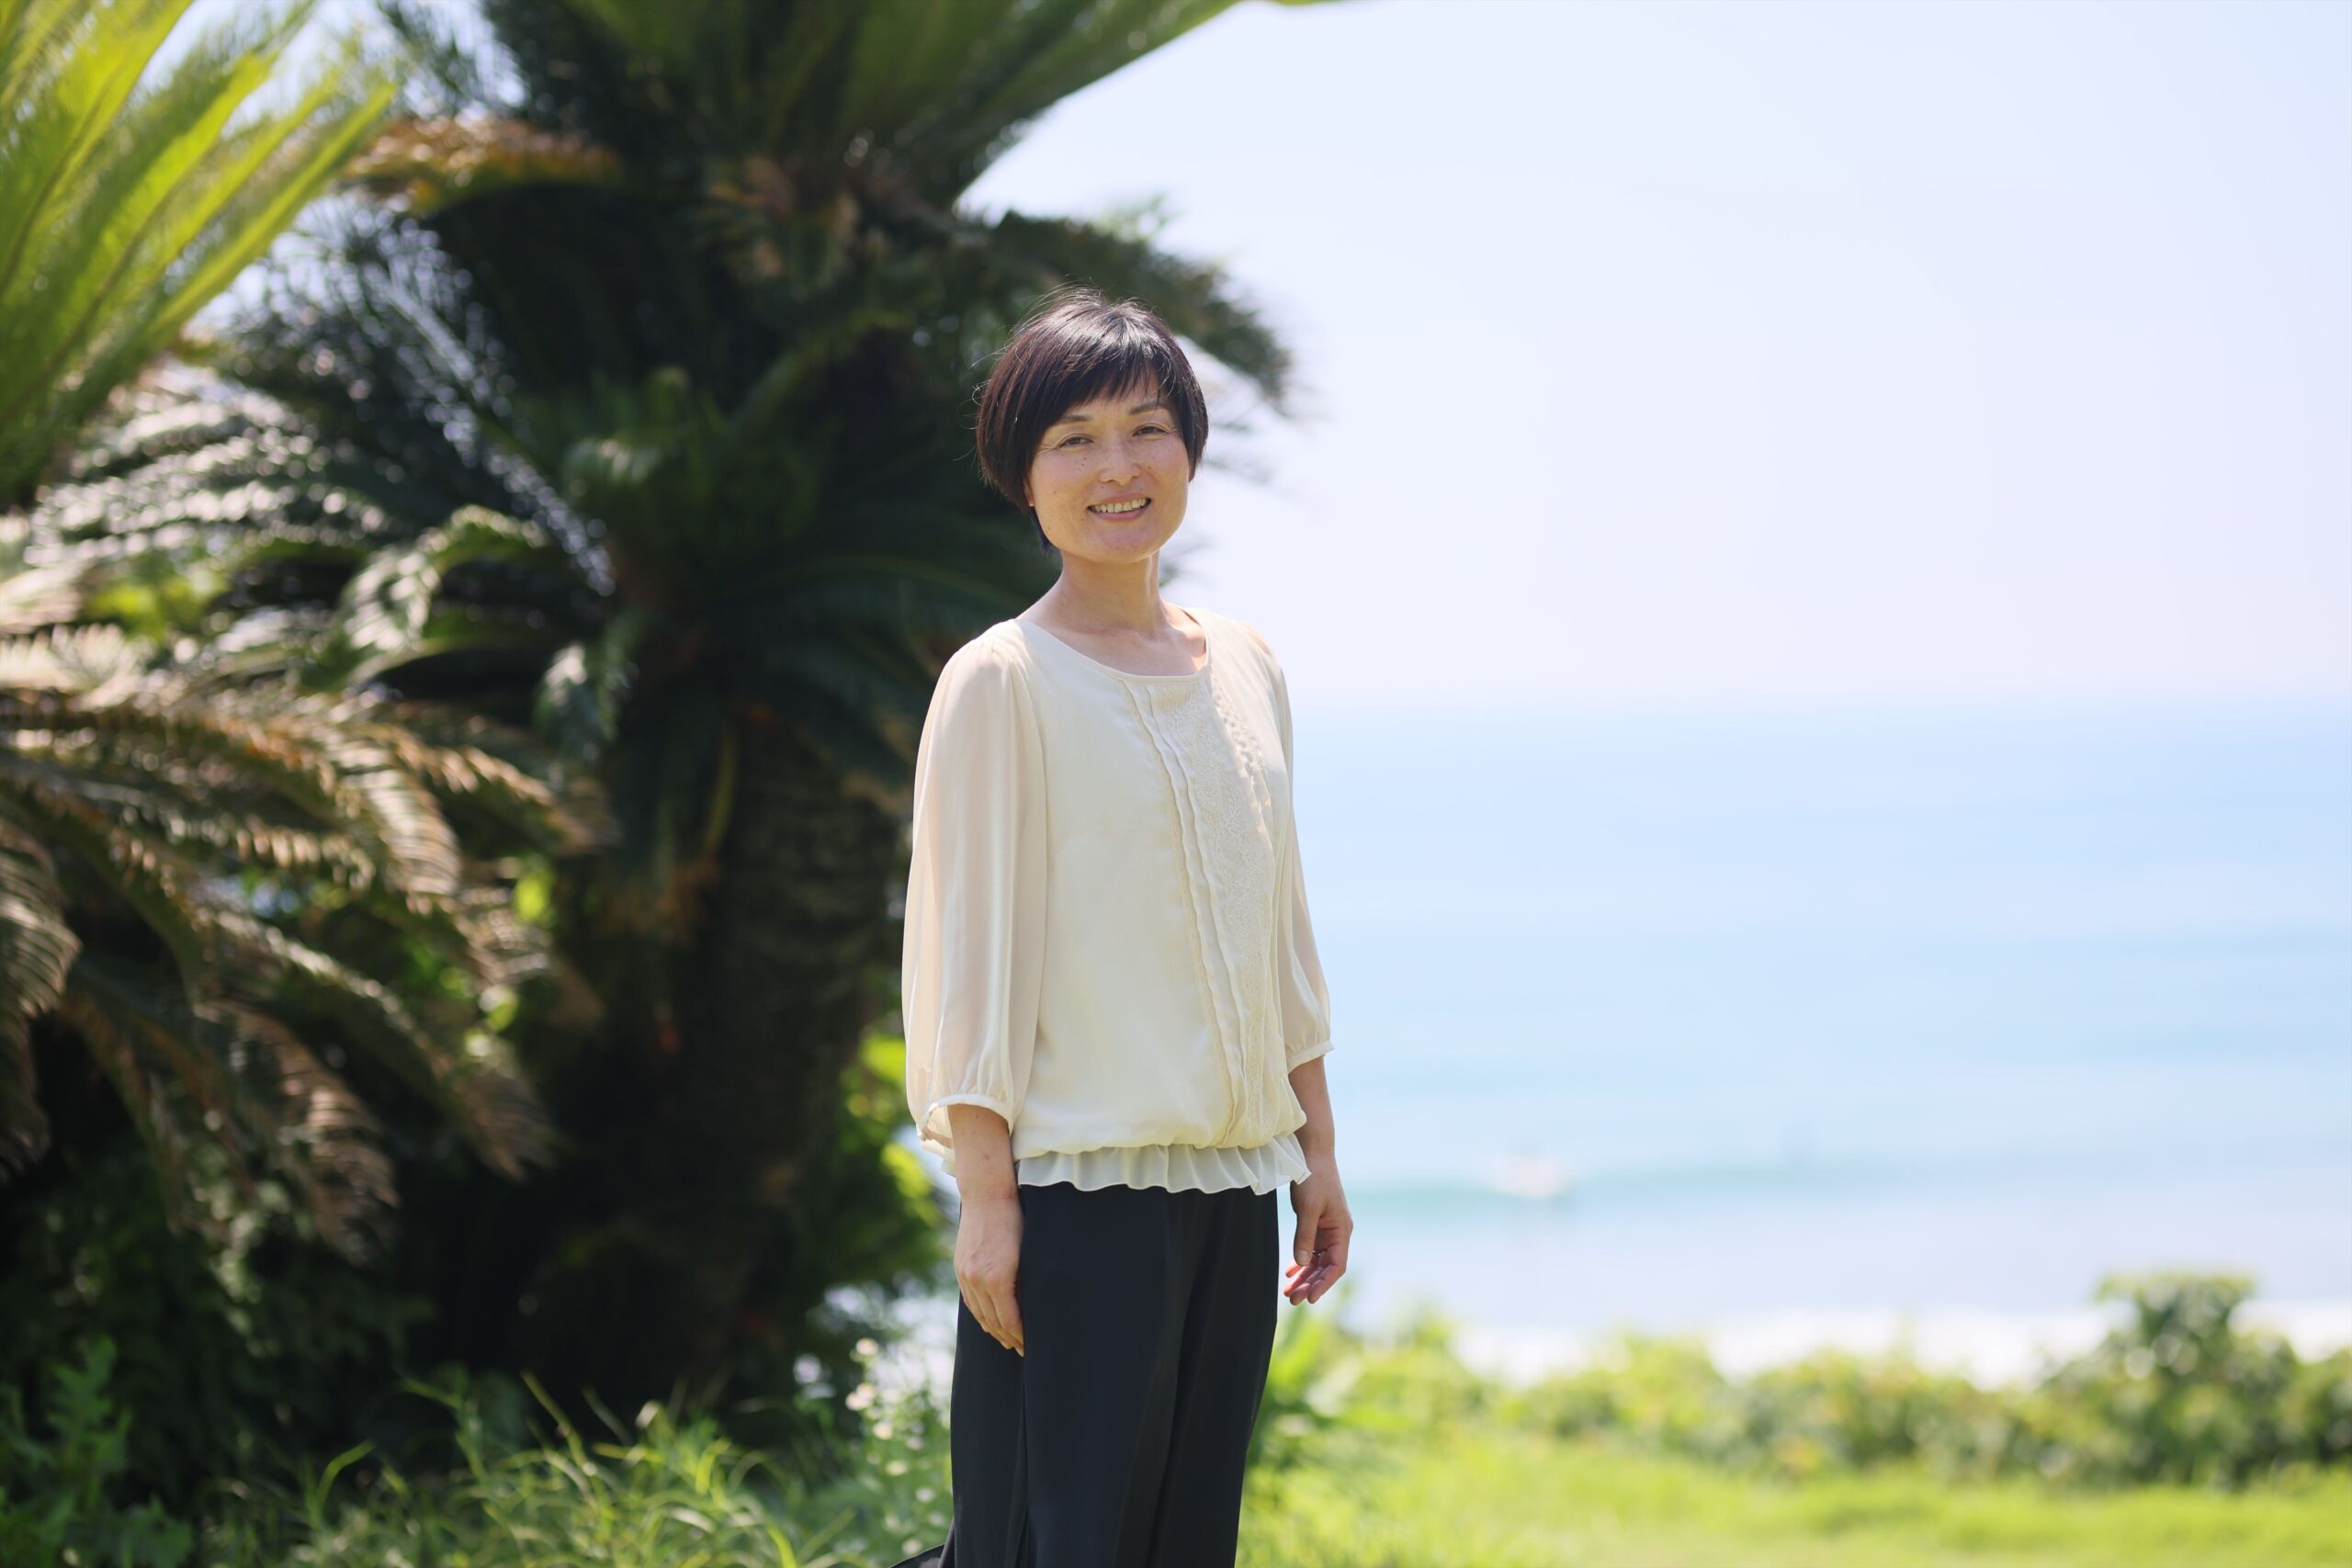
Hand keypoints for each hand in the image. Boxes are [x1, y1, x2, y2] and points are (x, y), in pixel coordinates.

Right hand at [956, 1192, 1024, 1354]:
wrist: (987, 1194)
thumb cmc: (1016, 1219)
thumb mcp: (1028, 1252)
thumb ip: (1026, 1282)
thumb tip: (1032, 1308)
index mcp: (998, 1278)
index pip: (1010, 1320)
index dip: (1021, 1336)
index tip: (1032, 1346)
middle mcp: (978, 1280)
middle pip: (994, 1322)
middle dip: (1009, 1338)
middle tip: (1023, 1350)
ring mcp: (966, 1275)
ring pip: (979, 1314)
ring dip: (994, 1330)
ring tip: (1007, 1341)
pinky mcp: (960, 1268)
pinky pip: (969, 1301)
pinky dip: (980, 1315)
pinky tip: (989, 1321)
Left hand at [1283, 1159, 1350, 1305]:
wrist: (1313, 1153)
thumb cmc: (1313, 1178)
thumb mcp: (1307, 1208)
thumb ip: (1305, 1236)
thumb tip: (1302, 1264)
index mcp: (1342, 1230)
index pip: (1337, 1265)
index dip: (1324, 1284)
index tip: (1311, 1299)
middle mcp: (1338, 1232)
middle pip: (1326, 1267)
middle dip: (1310, 1284)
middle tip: (1292, 1299)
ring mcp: (1328, 1229)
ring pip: (1317, 1260)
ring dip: (1304, 1276)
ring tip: (1288, 1292)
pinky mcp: (1317, 1224)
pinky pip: (1311, 1249)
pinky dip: (1301, 1261)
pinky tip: (1290, 1273)